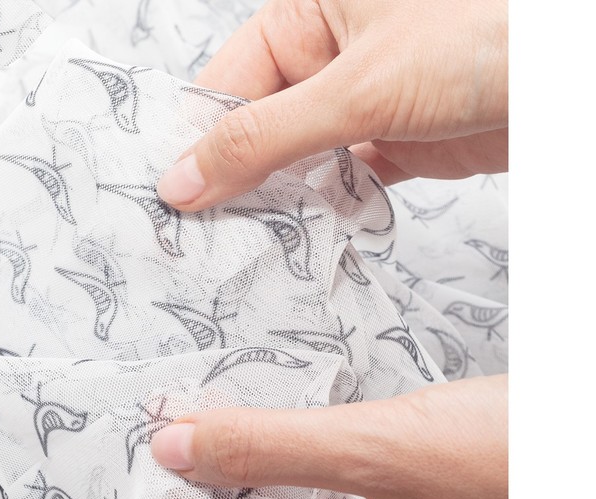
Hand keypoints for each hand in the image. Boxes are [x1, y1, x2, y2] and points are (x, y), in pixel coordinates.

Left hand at [150, 374, 507, 498]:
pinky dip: (305, 467)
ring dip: (268, 469)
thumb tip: (175, 446)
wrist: (592, 440)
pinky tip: (290, 431)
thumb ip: (270, 447)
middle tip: (187, 422)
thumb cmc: (520, 462)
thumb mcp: (381, 448)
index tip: (161, 445)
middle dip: (232, 482)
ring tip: (230, 420)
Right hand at [157, 0, 507, 210]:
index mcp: (307, 12)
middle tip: (208, 236)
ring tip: (252, 244)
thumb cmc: (484, 37)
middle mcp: (329, 55)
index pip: (229, 82)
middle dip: (240, 180)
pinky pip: (341, 181)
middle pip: (259, 126)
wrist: (568, 79)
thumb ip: (265, 138)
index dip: (199, 142)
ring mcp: (361, 101)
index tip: (173, 201)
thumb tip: (186, 179)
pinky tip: (308, 234)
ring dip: (282, 201)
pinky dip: (327, 209)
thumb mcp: (357, 88)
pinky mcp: (391, 142)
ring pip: (298, 160)